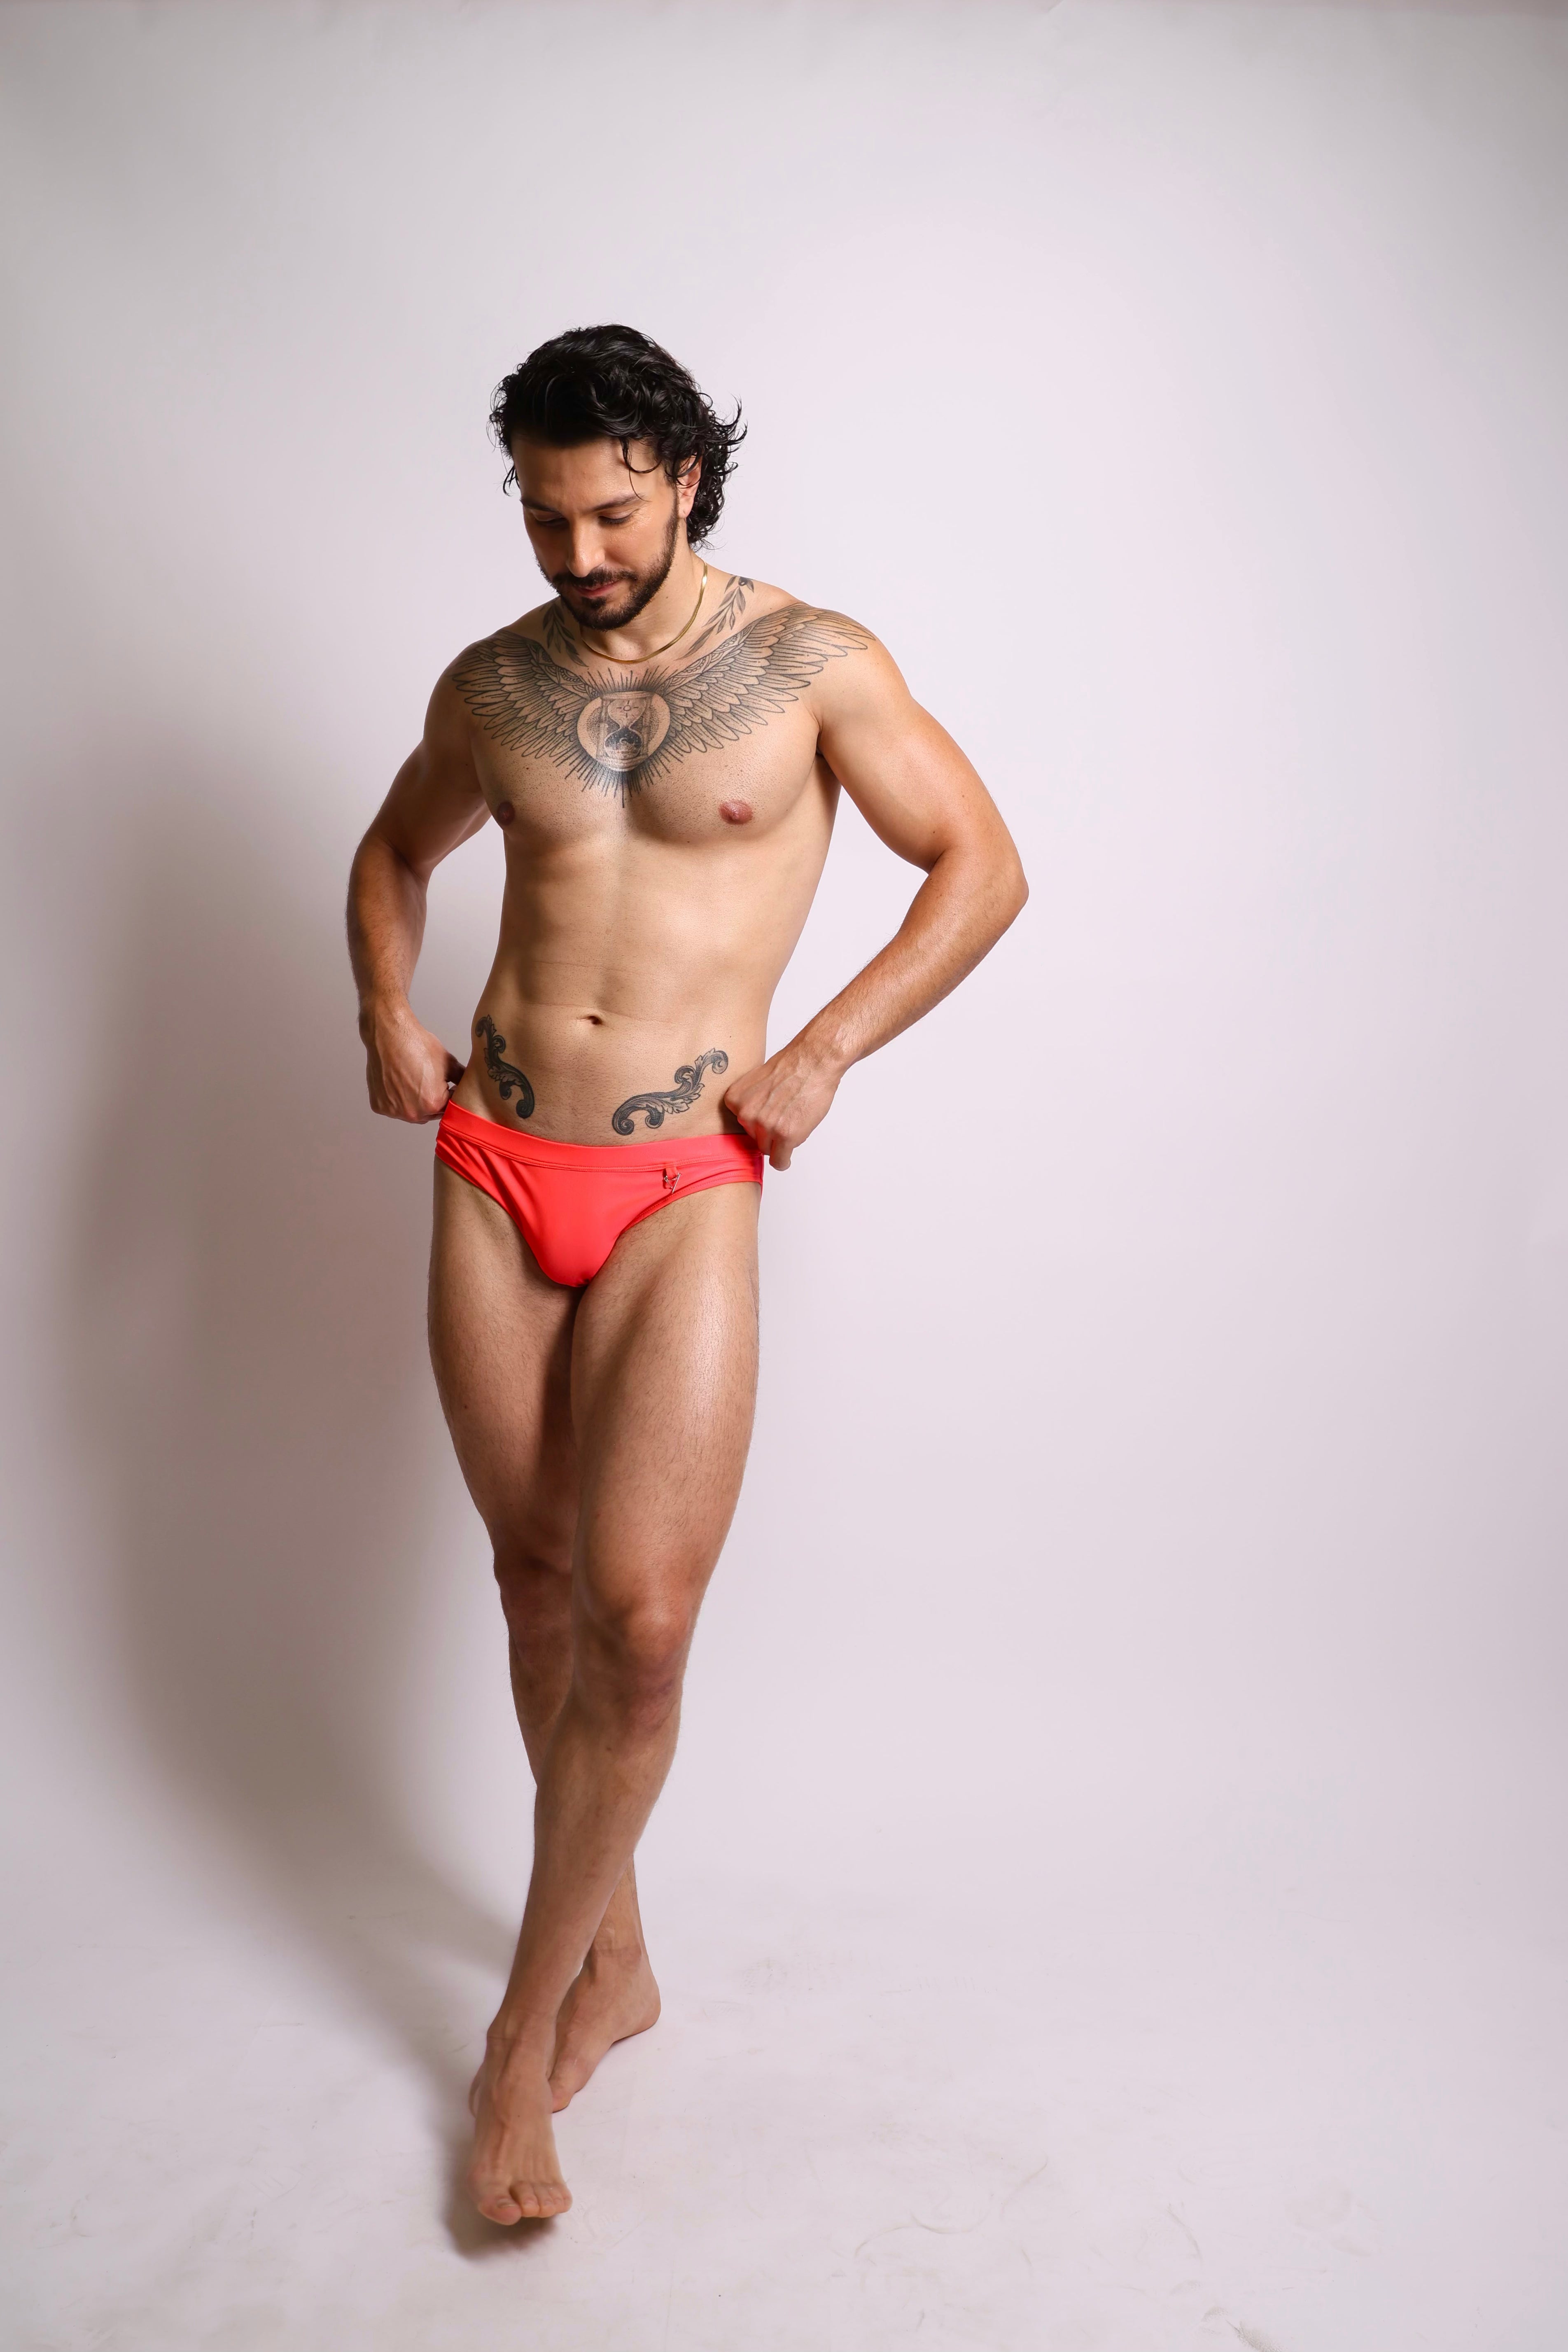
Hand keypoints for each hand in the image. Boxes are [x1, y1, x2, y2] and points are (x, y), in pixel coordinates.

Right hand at [360, 999, 463, 1121]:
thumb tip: (468, 1084)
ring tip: (412, 1081)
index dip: (448, 1095)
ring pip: (411, 1112)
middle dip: (431, 1101)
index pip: (447, 1108)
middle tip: (427, 1082)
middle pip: (429, 1113)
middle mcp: (413, 1113)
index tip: (445, 1085)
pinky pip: (393, 1108)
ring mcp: (394, 1111)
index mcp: (433, 1104)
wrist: (390, 1035)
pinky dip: (396, 1099)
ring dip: (414, 1102)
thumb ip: (461, 1078)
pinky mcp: (379, 1105)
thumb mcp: (448, 1062)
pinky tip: (398, 1082)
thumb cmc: (417, 1046)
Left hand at [722, 1041, 842, 1169]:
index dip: (759, 1122)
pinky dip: (784, 1161)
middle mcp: (746, 1114)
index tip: (770, 1115)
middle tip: (785, 1117)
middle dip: (769, 1133)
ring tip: (793, 1122)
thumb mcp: (756, 1082)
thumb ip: (749, 1103)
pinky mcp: (785, 1135)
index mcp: (735, 1100)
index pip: (742, 1125)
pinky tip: (788, 1154)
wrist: (813, 1061)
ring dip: (779, 1143)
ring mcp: (765, 1126)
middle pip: (754, 1139)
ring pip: (768, 1150)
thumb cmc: (791, 1068)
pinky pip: (779, 1162)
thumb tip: (751, 1123)